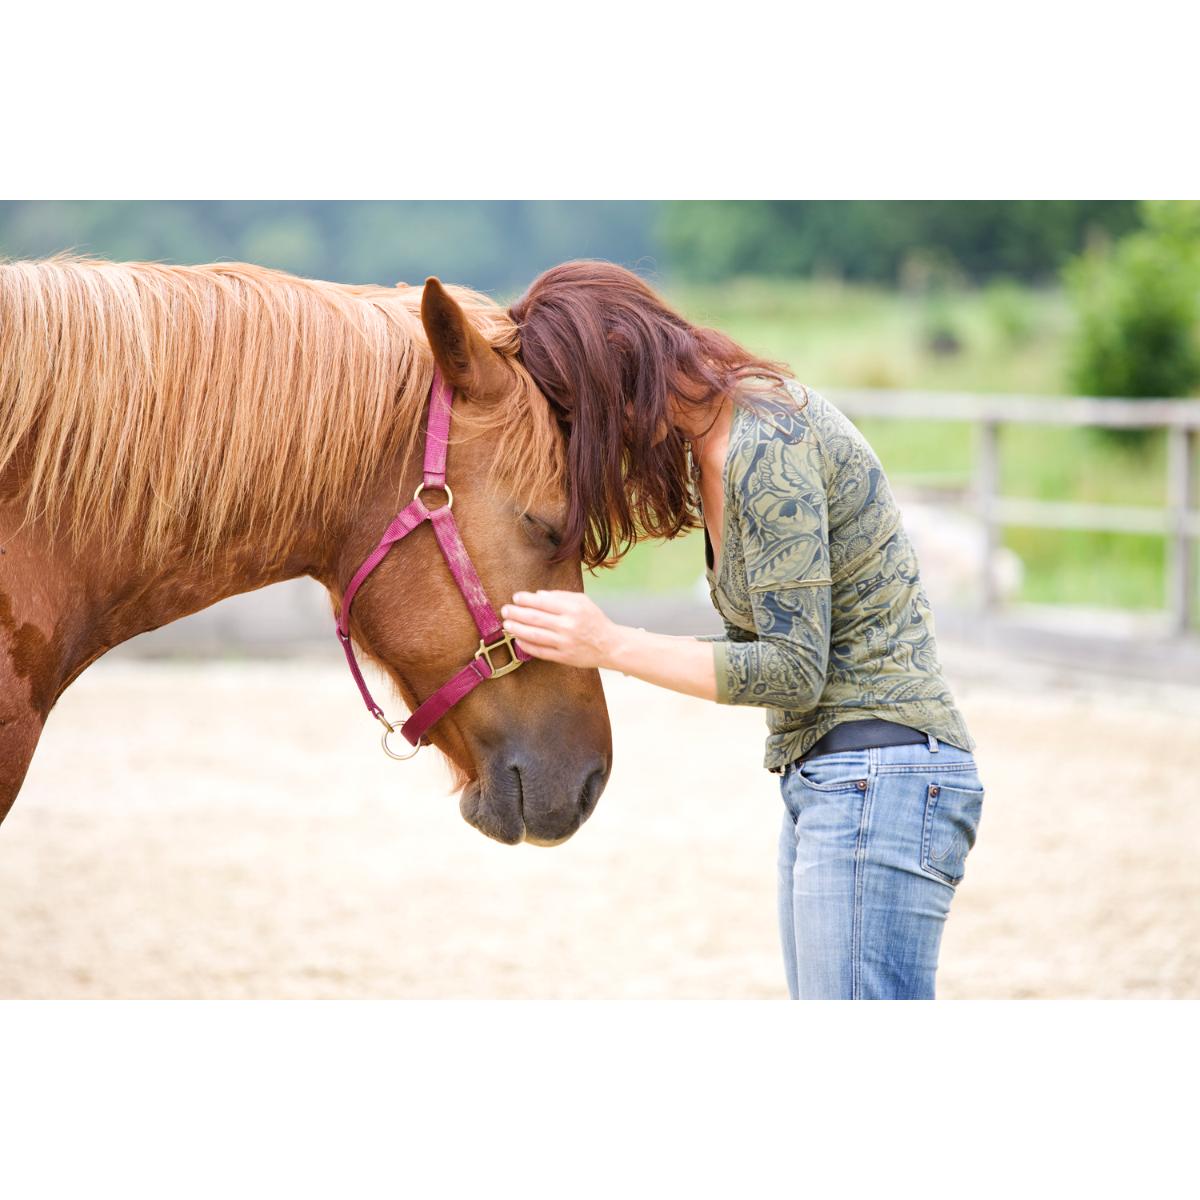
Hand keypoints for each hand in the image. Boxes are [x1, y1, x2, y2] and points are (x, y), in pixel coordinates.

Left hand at [500, 590, 619, 668]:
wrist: (609, 645)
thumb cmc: (594, 620)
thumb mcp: (582, 601)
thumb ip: (560, 596)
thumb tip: (537, 595)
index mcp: (573, 608)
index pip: (543, 602)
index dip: (526, 599)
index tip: (516, 598)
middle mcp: (568, 625)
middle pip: (535, 618)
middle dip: (516, 613)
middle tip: (505, 610)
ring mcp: (565, 642)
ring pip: (534, 635)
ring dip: (517, 629)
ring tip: (507, 624)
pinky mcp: (563, 657)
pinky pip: (540, 651)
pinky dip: (526, 645)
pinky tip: (518, 639)